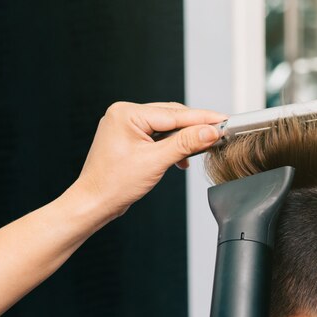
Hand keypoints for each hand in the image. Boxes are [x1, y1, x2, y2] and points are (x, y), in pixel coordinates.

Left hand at [71, 101, 226, 226]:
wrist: (95, 203)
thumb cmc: (114, 184)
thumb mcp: (155, 162)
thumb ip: (185, 144)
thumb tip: (208, 132)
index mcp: (126, 113)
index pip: (173, 114)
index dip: (201, 118)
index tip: (222, 120)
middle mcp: (124, 115)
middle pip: (171, 116)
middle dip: (194, 127)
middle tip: (219, 133)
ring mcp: (126, 126)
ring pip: (166, 126)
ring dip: (184, 138)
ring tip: (202, 147)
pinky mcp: (129, 139)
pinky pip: (157, 136)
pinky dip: (172, 145)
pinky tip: (181, 158)